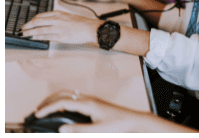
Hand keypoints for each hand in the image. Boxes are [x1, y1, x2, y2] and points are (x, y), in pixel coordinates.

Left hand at [21, 11, 101, 43]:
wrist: (90, 28)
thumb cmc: (81, 22)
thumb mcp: (67, 16)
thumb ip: (57, 19)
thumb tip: (46, 23)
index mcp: (58, 13)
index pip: (40, 16)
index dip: (31, 20)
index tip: (27, 24)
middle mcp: (57, 19)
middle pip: (37, 22)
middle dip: (27, 26)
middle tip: (22, 29)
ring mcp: (59, 28)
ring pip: (40, 29)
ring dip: (30, 32)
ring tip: (24, 35)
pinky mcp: (61, 36)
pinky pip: (47, 36)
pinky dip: (38, 37)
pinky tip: (34, 38)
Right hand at [35, 90, 153, 132]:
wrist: (134, 121)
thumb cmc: (119, 125)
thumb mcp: (97, 131)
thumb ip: (78, 130)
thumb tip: (61, 129)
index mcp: (88, 103)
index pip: (63, 102)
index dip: (48, 108)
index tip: (37, 114)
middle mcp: (89, 99)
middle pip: (64, 94)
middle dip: (49, 100)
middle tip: (37, 110)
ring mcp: (92, 101)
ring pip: (70, 95)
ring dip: (56, 100)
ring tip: (46, 109)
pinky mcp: (95, 105)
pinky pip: (75, 99)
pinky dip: (64, 102)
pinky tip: (62, 111)